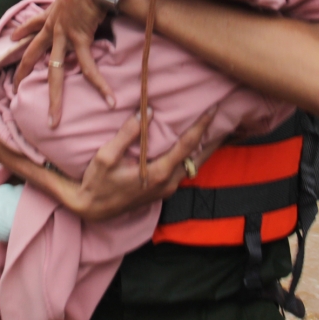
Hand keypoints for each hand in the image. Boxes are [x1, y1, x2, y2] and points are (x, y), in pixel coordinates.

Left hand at [13, 0, 112, 125]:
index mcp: (53, 14)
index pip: (32, 25)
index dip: (21, 32)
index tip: (11, 40)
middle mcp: (53, 27)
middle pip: (32, 56)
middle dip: (23, 75)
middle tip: (14, 91)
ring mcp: (63, 36)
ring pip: (54, 72)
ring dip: (55, 99)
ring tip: (53, 120)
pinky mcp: (79, 39)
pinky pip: (88, 67)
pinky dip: (99, 84)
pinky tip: (109, 99)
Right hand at [49, 109, 215, 221]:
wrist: (91, 210)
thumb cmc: (97, 183)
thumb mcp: (107, 156)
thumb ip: (128, 133)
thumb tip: (148, 111)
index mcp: (158, 173)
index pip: (186, 145)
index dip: (201, 126)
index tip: (213, 109)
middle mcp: (167, 183)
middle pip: (198, 157)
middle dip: (213, 139)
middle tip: (227, 120)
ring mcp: (166, 189)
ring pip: (192, 166)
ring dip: (204, 149)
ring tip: (215, 132)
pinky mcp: (162, 191)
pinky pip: (183, 171)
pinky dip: (192, 157)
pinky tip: (191, 147)